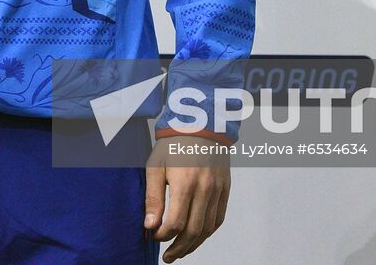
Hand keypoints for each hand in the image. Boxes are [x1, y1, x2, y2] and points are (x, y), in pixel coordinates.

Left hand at [145, 138, 230, 261]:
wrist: (200, 123)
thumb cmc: (173, 144)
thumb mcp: (155, 166)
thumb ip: (153, 198)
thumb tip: (150, 226)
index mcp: (185, 183)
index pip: (177, 223)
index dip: (164, 236)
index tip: (154, 237)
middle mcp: (205, 189)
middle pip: (194, 231)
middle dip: (179, 248)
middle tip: (167, 257)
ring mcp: (218, 190)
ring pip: (208, 228)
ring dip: (194, 244)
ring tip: (180, 251)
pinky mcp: (225, 188)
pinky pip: (219, 218)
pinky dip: (208, 232)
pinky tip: (196, 237)